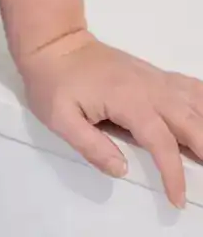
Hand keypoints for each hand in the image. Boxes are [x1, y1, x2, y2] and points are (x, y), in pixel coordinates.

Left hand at [19, 27, 202, 208]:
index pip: (161, 141)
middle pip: (189, 119)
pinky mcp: (151, 73)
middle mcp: (148, 86)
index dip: (173, 172)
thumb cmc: (53, 81)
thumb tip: (121, 170)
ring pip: (194, 100)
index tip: (177, 198)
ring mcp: (152, 77)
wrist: (52, 41)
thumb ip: (91, 147)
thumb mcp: (59, 118)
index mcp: (127, 100)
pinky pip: (187, 86)